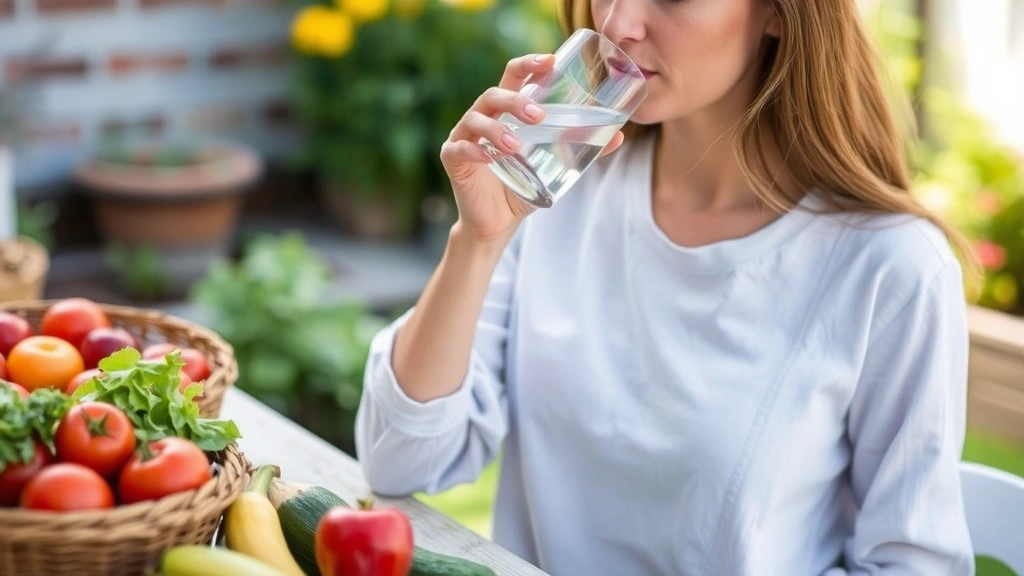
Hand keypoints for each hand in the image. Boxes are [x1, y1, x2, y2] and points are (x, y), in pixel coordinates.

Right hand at [440, 53, 624, 244]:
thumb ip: (580, 148)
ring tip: (516, 146)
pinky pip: (459, 148)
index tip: (549, 62)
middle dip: (515, 101)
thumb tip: (618, 136)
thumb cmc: (524, 186)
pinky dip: (475, 151)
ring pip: (476, 119)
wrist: (498, 222)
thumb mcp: (555, 165)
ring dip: (497, 130)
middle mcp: (483, 117)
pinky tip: (490, 158)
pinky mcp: (452, 158)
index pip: (513, 76)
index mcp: (506, 111)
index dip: (528, 65)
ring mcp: (464, 136)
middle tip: (538, 116)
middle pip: (494, 94)